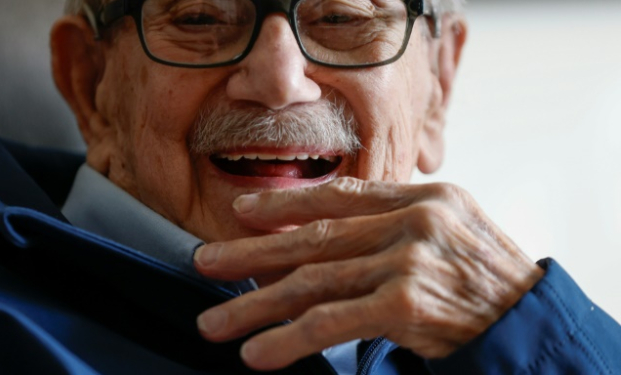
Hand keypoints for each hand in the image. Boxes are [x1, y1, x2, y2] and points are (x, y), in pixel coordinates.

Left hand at [194, 177, 544, 370]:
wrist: (529, 319)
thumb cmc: (481, 279)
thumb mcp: (442, 232)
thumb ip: (386, 228)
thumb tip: (311, 246)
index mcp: (419, 195)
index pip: (339, 196)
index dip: (285, 204)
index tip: (241, 213)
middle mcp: (411, 219)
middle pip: (313, 237)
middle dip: (250, 253)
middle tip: (204, 262)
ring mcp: (408, 257)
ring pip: (313, 281)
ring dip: (256, 306)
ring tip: (215, 323)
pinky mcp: (406, 301)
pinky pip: (333, 322)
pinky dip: (290, 339)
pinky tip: (259, 354)